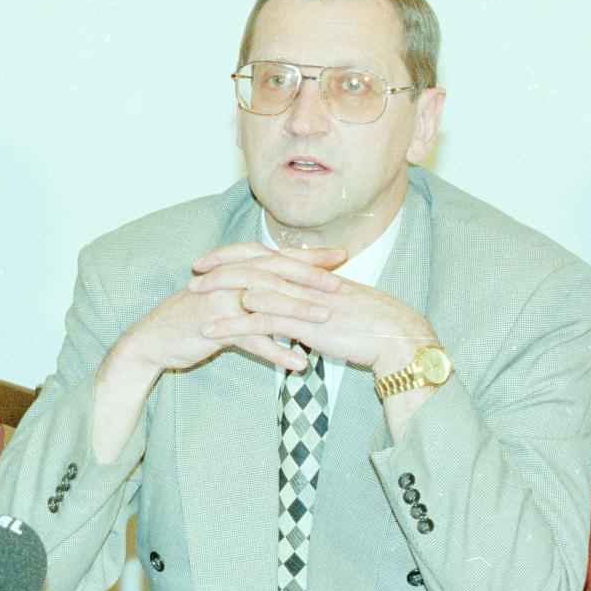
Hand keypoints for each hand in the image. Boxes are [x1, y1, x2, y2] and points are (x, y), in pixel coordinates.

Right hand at [119, 242, 346, 377]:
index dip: (307, 256)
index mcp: (231, 269)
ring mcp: (218, 301)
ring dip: (297, 311)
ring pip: (264, 301)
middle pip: (273, 272)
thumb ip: (247, 289)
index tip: (339, 256)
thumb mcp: (219, 297)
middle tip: (339, 284)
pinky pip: (250, 338)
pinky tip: (298, 363)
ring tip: (326, 320)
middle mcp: (226, 279)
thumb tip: (281, 287)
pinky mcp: (213, 326)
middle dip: (308, 277)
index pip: (275, 256)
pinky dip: (275, 351)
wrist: (151, 340)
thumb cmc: (189, 320)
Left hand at [188, 242, 434, 373]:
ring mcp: (301, 301)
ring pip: (250, 290)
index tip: (215, 257)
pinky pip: (259, 323)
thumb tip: (302, 306)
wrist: (399, 337)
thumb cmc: (375, 325)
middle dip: (221, 266)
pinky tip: (210, 330)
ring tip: (192, 297)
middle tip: (195, 269)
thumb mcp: (341, 305)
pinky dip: (231, 325)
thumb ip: (318, 301)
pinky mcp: (302, 324)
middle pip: (254, 265)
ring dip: (218, 293)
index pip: (268, 255)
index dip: (239, 254)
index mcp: (311, 274)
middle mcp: (303, 281)